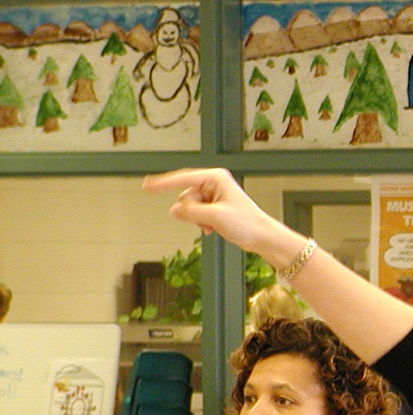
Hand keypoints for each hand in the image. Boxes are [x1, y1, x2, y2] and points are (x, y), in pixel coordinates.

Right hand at [143, 168, 293, 261]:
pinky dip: (200, 223)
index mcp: (216, 177)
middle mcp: (214, 183)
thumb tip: (173, 210)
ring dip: (197, 219)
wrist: (263, 237)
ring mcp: (214, 195)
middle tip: (206, 222)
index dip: (163, 183)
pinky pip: (196, 214)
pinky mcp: (214, 206)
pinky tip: (212, 229)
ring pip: (190, 207)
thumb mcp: (214, 217)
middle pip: (186, 196)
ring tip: (213, 226)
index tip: (146, 186)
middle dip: (191, 211)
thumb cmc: (247, 223)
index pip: (182, 178)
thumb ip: (190, 212)